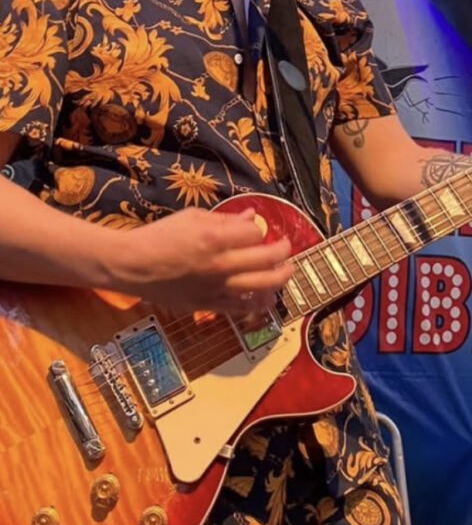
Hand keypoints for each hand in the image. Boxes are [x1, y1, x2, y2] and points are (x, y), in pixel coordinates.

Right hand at [106, 208, 293, 314]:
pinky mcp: (207, 306)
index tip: (254, 229)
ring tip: (285, 272)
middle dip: (283, 252)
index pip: (254, 233)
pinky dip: (256, 303)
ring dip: (280, 279)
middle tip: (286, 248)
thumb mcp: (192, 217)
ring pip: (261, 287)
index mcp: (215, 238)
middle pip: (267, 259)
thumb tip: (251, 217)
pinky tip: (264, 297)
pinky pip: (239, 308)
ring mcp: (215, 288)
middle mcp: (220, 265)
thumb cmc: (160, 235)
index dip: (258, 229)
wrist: (131, 265)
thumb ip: (225, 219)